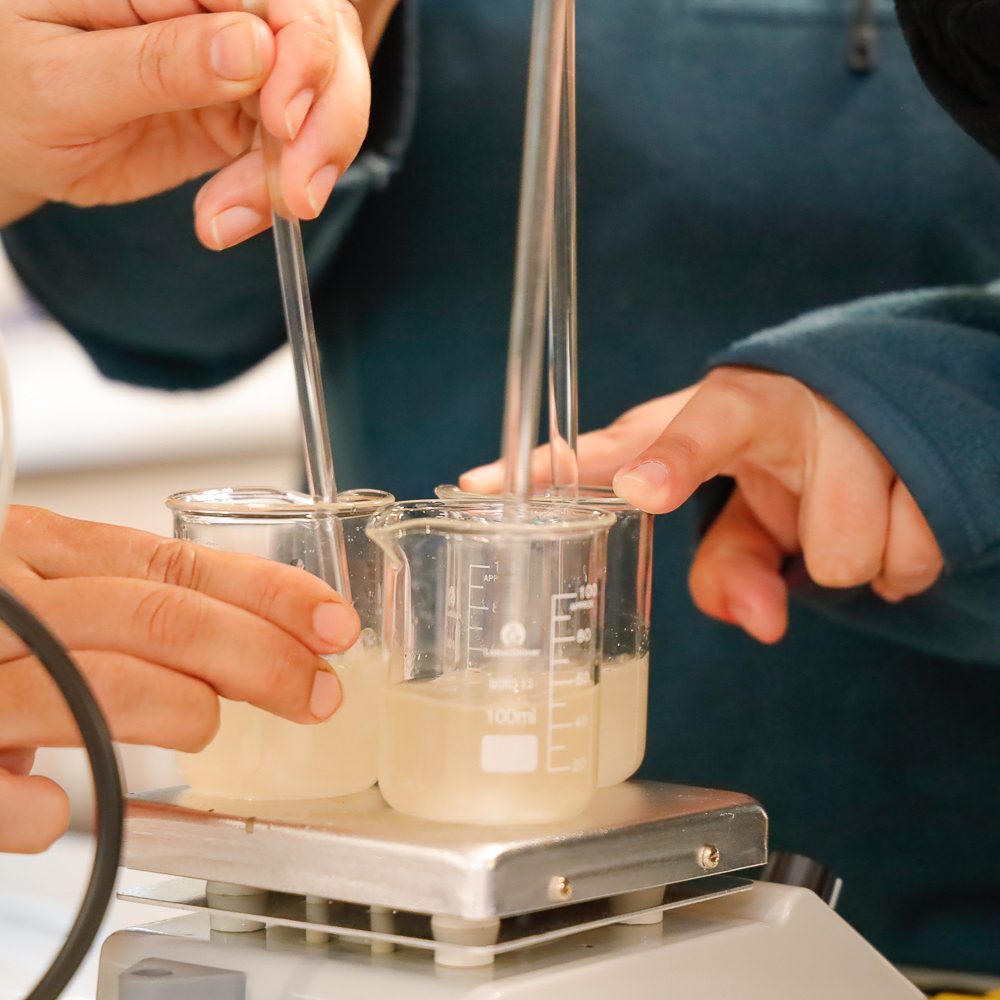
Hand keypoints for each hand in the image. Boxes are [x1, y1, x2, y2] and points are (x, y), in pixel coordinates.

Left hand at [0, 0, 370, 247]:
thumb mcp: (63, 79)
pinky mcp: (245, 112)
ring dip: (301, 171)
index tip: (283, 122)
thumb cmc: (9, 92)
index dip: (303, 52)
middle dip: (326, 122)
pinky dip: (272, 195)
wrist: (9, 138)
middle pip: (321, 39)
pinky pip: (293, 152)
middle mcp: (216, 6)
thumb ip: (158, 61)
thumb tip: (253, 47)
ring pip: (324, 101)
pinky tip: (224, 219)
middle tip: (297, 196)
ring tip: (232, 217)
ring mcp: (239, 59)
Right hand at [0, 506, 359, 852]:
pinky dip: (36, 805)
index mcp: (40, 549)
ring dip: (172, 709)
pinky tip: (54, 808)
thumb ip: (128, 609)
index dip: (267, 593)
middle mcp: (7, 597)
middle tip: (315, 694)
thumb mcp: (46, 588)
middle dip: (256, 657)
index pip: (178, 562)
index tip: (333, 623)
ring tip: (208, 729)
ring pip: (91, 681)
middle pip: (157, 616)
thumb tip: (237, 661)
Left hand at [461, 368, 944, 643]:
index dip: (587, 468)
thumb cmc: (794, 470)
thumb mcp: (749, 518)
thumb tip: (757, 622)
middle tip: (790, 499)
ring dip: (844, 556)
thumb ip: (730, 564)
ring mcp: (852, 420)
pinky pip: (906, 557)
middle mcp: (773, 406)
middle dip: (763, 507)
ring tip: (845, 522)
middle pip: (741, 469)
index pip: (641, 435)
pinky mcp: (924, 449)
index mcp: (712, 414)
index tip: (495, 485)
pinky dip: (901, 563)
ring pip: (836, 550)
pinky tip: (892, 523)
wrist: (902, 417)